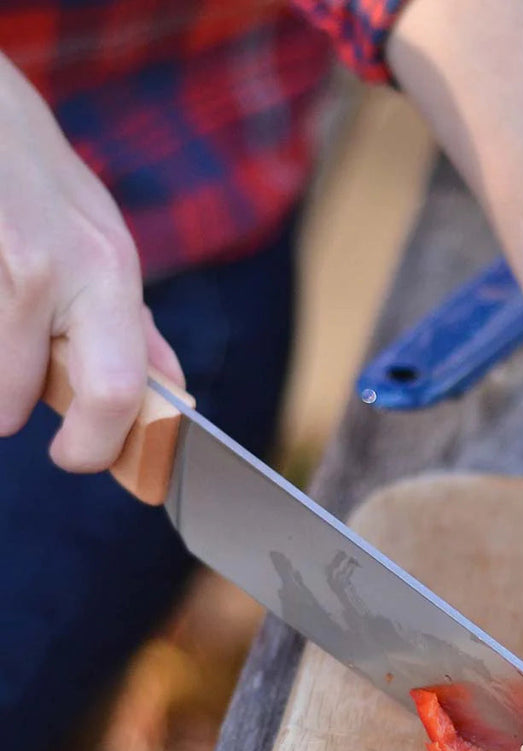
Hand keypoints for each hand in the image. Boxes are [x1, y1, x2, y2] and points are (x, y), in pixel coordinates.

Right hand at [0, 54, 182, 470]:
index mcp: (108, 272)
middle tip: (19, 416)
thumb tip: (173, 396)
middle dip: (25, 423)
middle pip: (34, 398)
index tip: (82, 458)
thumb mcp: (106, 246)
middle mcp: (52, 271)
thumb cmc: (43, 186)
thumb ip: (133, 327)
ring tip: (3, 337)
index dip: (99, 445)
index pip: (118, 390)